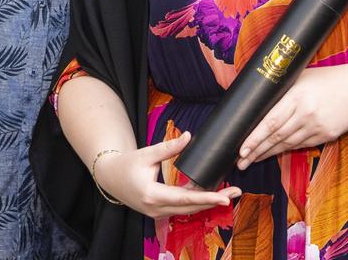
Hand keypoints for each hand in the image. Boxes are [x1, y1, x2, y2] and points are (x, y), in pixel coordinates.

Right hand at [95, 131, 240, 218]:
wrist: (110, 178)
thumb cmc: (127, 164)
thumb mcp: (146, 153)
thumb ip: (168, 147)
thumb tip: (189, 136)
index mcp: (152, 195)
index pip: (185, 199)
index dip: (207, 197)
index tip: (225, 197)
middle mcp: (157, 209)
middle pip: (192, 207)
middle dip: (215, 200)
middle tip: (237, 192)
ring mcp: (159, 212)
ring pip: (189, 209)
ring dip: (209, 202)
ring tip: (231, 193)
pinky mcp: (161, 210)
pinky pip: (183, 207)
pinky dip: (198, 201)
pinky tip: (213, 194)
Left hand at [237, 65, 347, 168]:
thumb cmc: (327, 79)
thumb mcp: (301, 76)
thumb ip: (282, 90)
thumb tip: (256, 101)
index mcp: (297, 96)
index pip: (270, 122)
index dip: (254, 138)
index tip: (241, 148)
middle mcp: (306, 113)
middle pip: (276, 137)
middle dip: (256, 151)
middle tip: (240, 161)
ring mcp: (317, 126)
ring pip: (288, 144)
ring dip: (268, 153)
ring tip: (252, 159)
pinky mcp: (327, 136)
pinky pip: (302, 145)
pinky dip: (286, 150)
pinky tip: (274, 153)